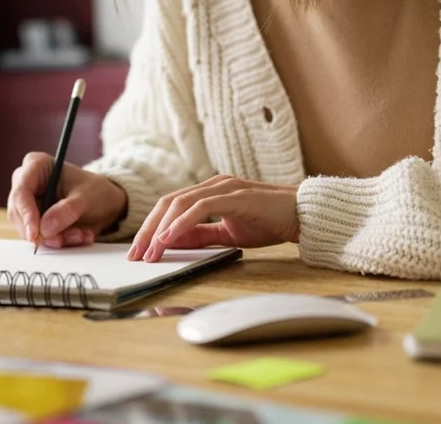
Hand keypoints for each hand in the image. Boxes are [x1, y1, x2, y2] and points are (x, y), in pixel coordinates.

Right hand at [7, 152, 127, 248]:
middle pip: (19, 213)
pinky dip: (59, 241)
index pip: (21, 191)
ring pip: (28, 229)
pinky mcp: (33, 221)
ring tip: (80, 234)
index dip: (26, 213)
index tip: (36, 233)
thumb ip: (66, 211)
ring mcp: (28, 204)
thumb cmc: (94, 191)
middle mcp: (26, 184)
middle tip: (62, 240)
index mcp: (36, 165)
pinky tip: (78, 235)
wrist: (104, 203)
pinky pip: (38, 238)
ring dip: (55, 238)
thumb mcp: (86, 197)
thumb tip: (45, 228)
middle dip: (43, 231)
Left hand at [127, 176, 299, 261]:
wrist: (304, 215)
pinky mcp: (235, 195)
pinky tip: (169, 238)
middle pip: (167, 203)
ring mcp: (223, 187)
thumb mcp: (228, 234)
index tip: (140, 251)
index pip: (170, 207)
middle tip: (136, 254)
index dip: (151, 228)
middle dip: (148, 230)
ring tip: (150, 251)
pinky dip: (181, 223)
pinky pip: (200, 207)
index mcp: (209, 192)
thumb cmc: (270, 221)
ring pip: (179, 203)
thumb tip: (171, 243)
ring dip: (160, 229)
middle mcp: (212, 185)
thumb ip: (201, 236)